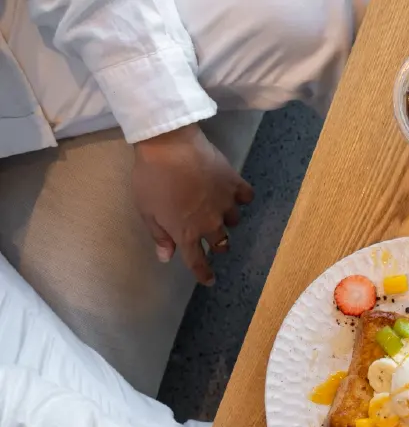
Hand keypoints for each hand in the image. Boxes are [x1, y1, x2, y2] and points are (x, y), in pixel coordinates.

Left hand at [132, 124, 253, 285]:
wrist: (169, 146)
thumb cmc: (151, 178)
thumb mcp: (146, 210)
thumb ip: (159, 235)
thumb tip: (166, 257)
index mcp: (187, 233)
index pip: (197, 262)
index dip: (204, 274)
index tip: (210, 280)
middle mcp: (210, 224)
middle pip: (221, 243)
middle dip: (217, 244)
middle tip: (212, 236)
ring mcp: (225, 204)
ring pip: (233, 221)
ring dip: (226, 219)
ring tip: (219, 208)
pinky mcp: (235, 184)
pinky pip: (245, 197)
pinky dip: (241, 197)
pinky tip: (234, 192)